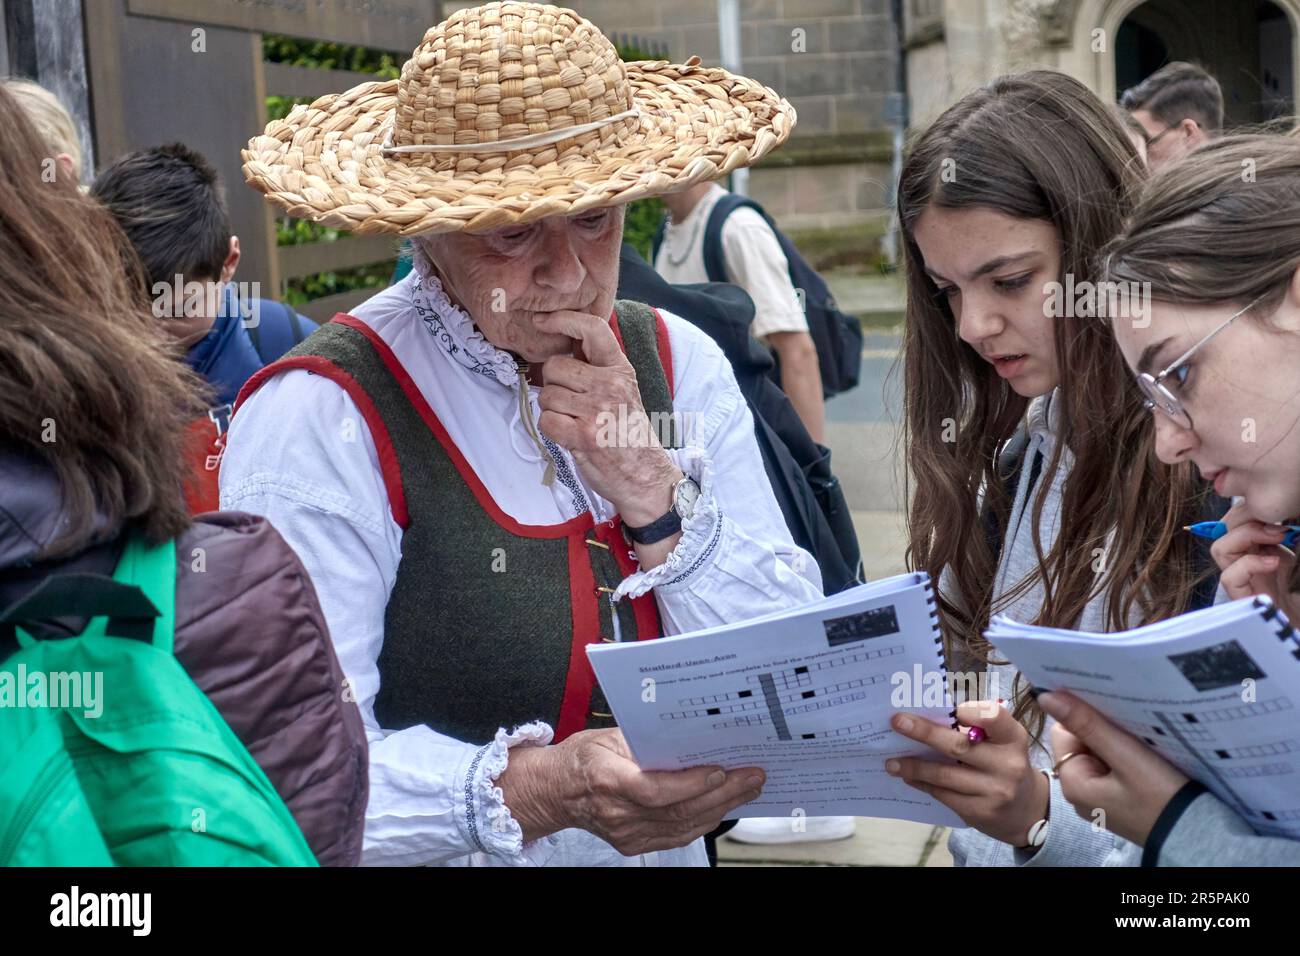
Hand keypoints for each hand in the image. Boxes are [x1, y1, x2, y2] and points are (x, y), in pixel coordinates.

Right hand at [496, 727, 763, 854]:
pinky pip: (677, 836)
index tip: (722, 769)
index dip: (692, 783)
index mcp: (608, 780)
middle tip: (753, 777)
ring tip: (748, 789)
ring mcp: (627, 834)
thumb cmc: (582, 757)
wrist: (555, 791)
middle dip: (723, 793)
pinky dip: (704, 821)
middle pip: (679, 810)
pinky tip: (723, 806)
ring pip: (684, 827)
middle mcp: (618, 814)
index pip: (656, 790)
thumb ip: (645, 738)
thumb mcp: (609, 735)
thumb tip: (691, 735)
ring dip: (722, 807)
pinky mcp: (634, 844)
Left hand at [532, 310, 679, 526]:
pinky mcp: (584, 436)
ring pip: (547, 395)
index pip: (592, 329)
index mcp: (621, 370)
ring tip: (575, 422)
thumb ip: (596, 370)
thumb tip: (557, 354)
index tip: (542, 321)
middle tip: (570, 403)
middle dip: (553, 385)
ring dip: (552, 410)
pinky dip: (552, 430)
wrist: (646, 476)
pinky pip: (546, 420)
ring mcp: (597, 410)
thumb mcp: (623, 392)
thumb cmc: (628, 434)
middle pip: (554, 367)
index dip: (562, 320)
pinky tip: (570, 436)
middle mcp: (611, 385)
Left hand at [885, 700, 1049, 846]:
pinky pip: (943, 795)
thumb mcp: (1003, 743)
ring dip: (913, 766)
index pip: (993, 717)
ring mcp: (994, 791)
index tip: (944, 707)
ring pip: (944, 774)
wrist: (1028, 811)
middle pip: (959, 745)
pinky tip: (908, 777)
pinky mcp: (980, 812)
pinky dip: (922, 783)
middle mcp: (1007, 764)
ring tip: (891, 761)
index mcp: (1013, 738)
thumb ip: (975, 729)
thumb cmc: (1005, 764)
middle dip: (924, 732)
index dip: (968, 710)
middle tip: (897, 722)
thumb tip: (926, 716)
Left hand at [1039, 690, 1187, 845]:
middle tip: (1130, 726)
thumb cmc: (1162, 797)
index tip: (1108, 709)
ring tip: (1141, 740)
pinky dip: (1126, 756)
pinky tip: (1146, 754)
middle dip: (1102, 730)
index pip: (1064, 732)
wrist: (1200, 835)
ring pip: (1099, 753)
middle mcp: (1080, 792)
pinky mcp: (1118, 799)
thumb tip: (1046, 697)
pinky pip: (1114, 767)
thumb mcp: (1125, 756)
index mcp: (1072, 782)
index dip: (1084, 717)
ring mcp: (1099, 797)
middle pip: (1081, 742)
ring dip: (1116, 741)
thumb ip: (1087, 725)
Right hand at [1212, 500, 1297, 617]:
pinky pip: (1229, 577)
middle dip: (1246, 518)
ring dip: (1244, 536)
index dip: (1250, 510)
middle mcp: (1250, 562)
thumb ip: (1290, 538)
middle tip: (1277, 522)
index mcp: (1264, 549)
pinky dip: (1248, 564)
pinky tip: (1273, 563)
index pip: (1239, 521)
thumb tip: (1283, 519)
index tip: (1278, 509)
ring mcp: (1245, 582)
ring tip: (1275, 538)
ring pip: (1220, 549)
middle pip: (1225, 530)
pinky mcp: (1244, 601)